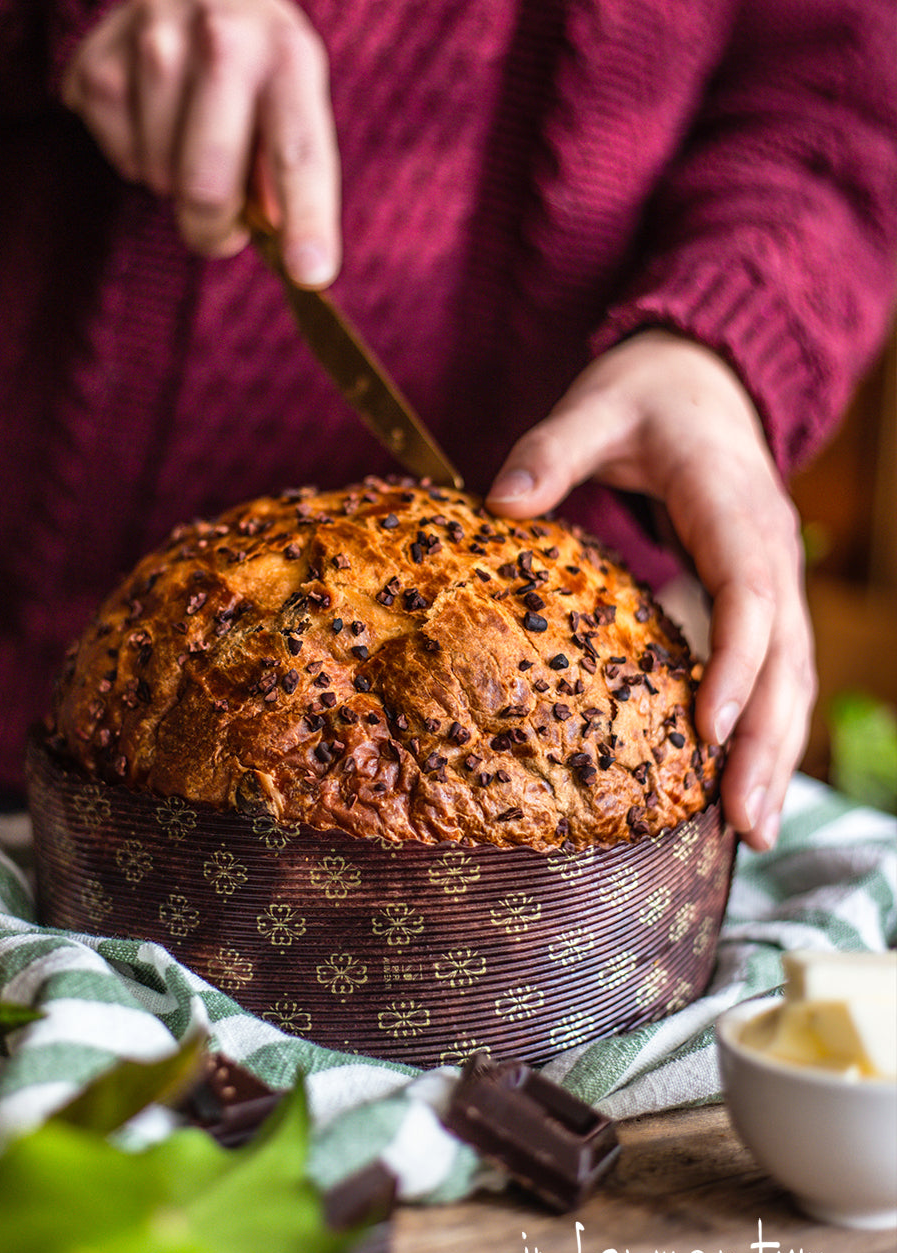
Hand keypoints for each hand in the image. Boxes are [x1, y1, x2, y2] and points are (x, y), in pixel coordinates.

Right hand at [61, 0, 340, 286]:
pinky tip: (151, 120)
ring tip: (188, 140)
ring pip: (156, 177)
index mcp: (289, 59)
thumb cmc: (254, 73)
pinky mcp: (98, 57)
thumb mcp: (292, 106)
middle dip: (212, 230)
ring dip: (172, 183)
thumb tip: (295, 259)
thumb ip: (293, 179)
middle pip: (206, 187)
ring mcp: (152, 40)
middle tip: (221, 225)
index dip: (307, 221)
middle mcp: (223, 37)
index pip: (298, 156)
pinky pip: (118, 157)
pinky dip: (135, 158)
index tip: (311, 273)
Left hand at [487, 329, 815, 850]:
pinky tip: (743, 785)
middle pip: (785, 655)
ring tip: (753, 830)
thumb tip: (502, 501)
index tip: (709, 730)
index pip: (749, 593)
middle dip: (768, 741)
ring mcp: (773, 576)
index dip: (736, 662)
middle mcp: (768, 548)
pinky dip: (765, 728)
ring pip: (791, 673)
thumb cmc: (648, 396)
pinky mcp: (761, 597)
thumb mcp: (597, 405)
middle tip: (746, 823)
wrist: (706, 381)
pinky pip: (775, 669)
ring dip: (776, 751)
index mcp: (732, 505)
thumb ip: (553, 448)